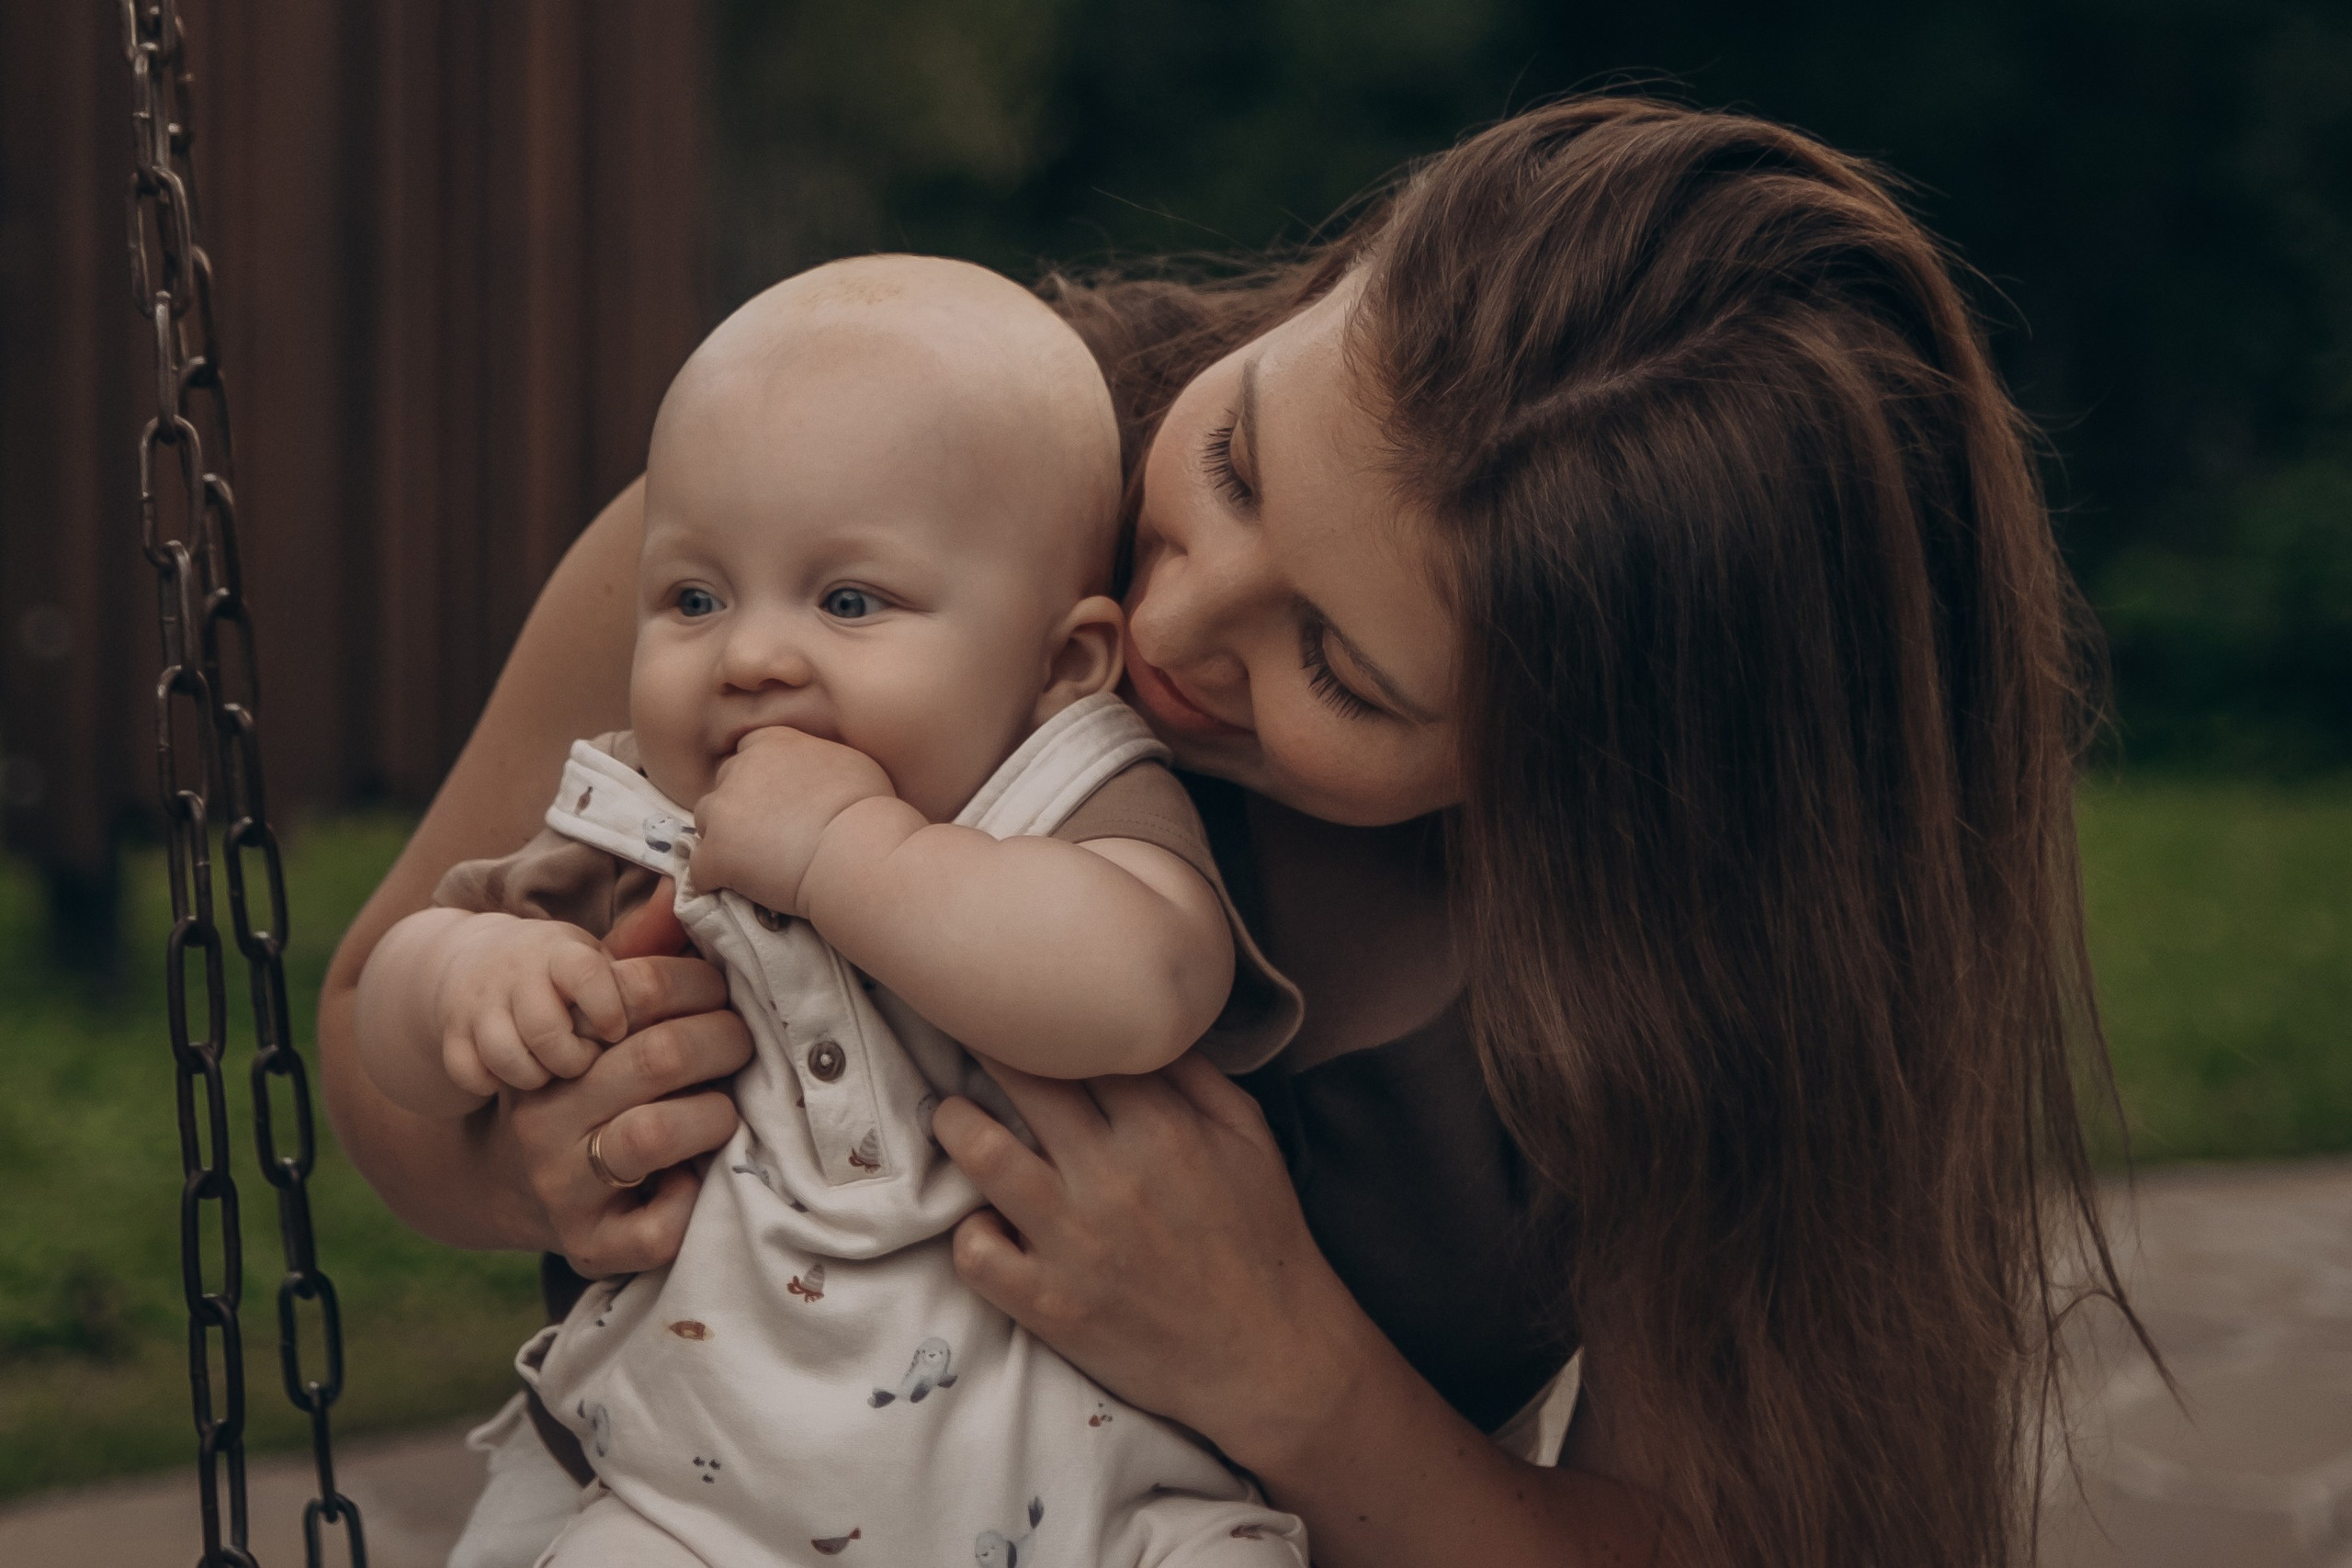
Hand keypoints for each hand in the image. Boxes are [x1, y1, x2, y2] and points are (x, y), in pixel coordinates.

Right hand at [430, 913, 627, 1096]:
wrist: (478, 965)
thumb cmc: (564, 971)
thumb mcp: (601, 952)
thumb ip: (646, 940)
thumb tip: (677, 895)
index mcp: (561, 951)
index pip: (583, 973)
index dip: (605, 1007)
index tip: (618, 1031)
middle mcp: (515, 974)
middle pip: (545, 1029)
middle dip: (574, 1058)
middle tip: (592, 1062)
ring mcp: (479, 1006)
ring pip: (508, 1056)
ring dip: (539, 1075)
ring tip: (558, 1074)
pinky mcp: (453, 1036)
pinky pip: (470, 1073)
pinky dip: (494, 1084)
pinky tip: (518, 1080)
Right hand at [499, 880, 753, 1276]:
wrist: (508, 1182)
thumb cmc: (588, 1081)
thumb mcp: (598, 1017)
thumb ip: (640, 956)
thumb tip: (681, 885)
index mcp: (554, 1042)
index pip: (638, 990)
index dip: (703, 982)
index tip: (730, 989)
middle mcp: (547, 1111)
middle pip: (656, 1057)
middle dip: (723, 1042)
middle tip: (748, 1043)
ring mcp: (563, 1182)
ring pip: (655, 1134)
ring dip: (713, 1115)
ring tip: (726, 1109)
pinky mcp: (588, 1244)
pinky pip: (658, 1229)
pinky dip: (692, 1203)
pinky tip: (698, 1179)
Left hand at [691, 725, 897, 914]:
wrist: (856, 851)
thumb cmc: (867, 808)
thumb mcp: (849, 763)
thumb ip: (817, 762)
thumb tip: (818, 775)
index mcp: (771, 742)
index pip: (748, 752)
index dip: (760, 779)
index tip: (777, 801)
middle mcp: (740, 769)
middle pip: (724, 786)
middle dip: (740, 808)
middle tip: (768, 835)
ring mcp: (723, 812)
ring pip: (706, 824)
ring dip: (724, 841)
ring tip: (753, 864)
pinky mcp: (716, 855)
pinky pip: (701, 871)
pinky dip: (715, 881)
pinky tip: (736, 890)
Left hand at [932, 1054, 1375, 1474]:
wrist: (1269, 1356)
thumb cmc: (1263, 1239)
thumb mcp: (1250, 1137)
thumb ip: (1195, 1075)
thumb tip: (1139, 1029)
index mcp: (1161, 1126)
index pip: (1079, 1047)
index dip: (1042, 1021)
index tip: (1020, 1010)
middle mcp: (1110, 1173)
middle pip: (1022, 1082)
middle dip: (985, 1049)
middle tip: (967, 1038)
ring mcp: (1073, 1239)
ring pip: (981, 1154)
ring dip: (956, 1125)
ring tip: (953, 1117)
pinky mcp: (1049, 1302)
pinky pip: (975, 1253)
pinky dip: (970, 1233)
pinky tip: (986, 1223)